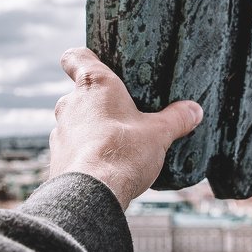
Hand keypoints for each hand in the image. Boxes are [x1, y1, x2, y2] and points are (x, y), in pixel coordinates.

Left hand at [48, 47, 202, 209]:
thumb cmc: (122, 153)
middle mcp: (71, 103)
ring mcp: (60, 130)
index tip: (96, 64)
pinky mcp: (57, 157)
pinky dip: (84, 152)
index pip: (75, 56)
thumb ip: (177, 119)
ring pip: (75, 121)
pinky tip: (104, 165)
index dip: (83, 57)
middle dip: (99, 102)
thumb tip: (194, 110)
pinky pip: (72, 147)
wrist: (91, 195)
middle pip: (80, 92)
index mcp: (95, 85)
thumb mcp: (159, 134)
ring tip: (116, 144)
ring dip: (91, 128)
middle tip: (123, 114)